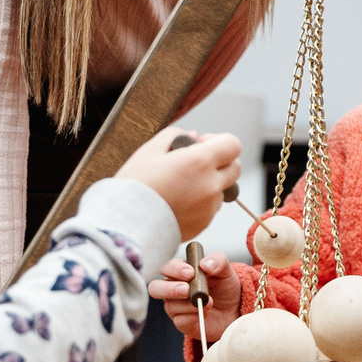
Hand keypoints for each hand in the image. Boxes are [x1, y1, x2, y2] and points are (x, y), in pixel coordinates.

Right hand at [117, 128, 242, 235]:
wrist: (126, 225)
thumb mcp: (150, 150)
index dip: (219, 140)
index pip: (233, 144)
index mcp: (200, 162)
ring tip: (180, 185)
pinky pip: (209, 208)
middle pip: (235, 168)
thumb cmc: (135, 185)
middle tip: (196, 162)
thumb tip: (193, 137)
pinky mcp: (203, 224)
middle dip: (221, 161)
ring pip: (221, 189)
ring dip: (210, 183)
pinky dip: (200, 202)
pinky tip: (177, 201)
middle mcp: (211, 185)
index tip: (201, 144)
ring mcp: (208, 207)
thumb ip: (175, 136)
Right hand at [148, 254, 244, 341]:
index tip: (190, 273)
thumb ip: (218, 261)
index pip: (166, 267)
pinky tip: (205, 312)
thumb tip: (205, 263)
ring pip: (169, 306)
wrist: (234, 309)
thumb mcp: (225, 270)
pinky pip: (179, 321)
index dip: (174, 269)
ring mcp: (175, 307)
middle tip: (186, 290)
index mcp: (179, 271)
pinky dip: (193, 316)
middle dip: (169, 289)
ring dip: (189, 304)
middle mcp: (173, 288)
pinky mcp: (182, 323)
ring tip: (208, 302)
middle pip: (155, 288)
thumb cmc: (224, 287)